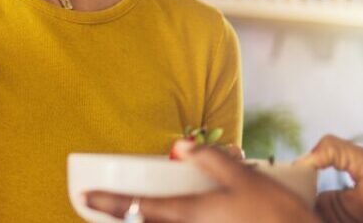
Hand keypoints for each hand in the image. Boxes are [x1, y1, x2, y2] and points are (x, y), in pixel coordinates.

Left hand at [85, 140, 320, 222]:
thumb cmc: (278, 215)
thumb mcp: (246, 179)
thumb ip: (211, 160)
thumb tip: (179, 146)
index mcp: (192, 214)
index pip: (138, 208)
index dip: (108, 202)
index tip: (84, 196)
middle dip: (121, 216)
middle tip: (102, 205)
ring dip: (143, 219)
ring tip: (131, 208)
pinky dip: (166, 221)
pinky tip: (164, 214)